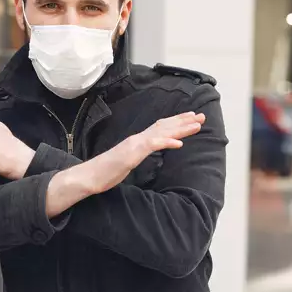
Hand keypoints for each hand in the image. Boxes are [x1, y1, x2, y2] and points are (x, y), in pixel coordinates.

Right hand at [89, 111, 205, 191]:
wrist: (90, 175)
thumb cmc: (107, 171)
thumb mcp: (127, 161)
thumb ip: (137, 154)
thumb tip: (143, 152)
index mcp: (137, 141)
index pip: (160, 128)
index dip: (176, 123)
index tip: (190, 119)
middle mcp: (138, 138)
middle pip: (164, 126)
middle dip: (184, 121)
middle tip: (201, 116)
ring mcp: (135, 144)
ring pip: (162, 132)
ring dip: (181, 128)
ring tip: (197, 125)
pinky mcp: (132, 153)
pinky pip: (152, 145)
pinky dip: (166, 142)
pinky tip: (179, 143)